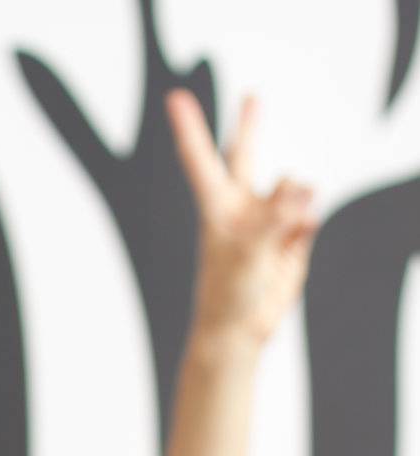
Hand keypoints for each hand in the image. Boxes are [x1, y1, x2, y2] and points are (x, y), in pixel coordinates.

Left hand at [165, 89, 318, 347]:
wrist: (241, 329)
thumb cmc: (230, 292)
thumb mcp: (249, 250)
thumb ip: (277, 215)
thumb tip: (305, 188)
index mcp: (217, 206)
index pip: (201, 158)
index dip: (190, 127)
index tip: (175, 98)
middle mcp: (242, 207)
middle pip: (246, 155)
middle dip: (250, 126)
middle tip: (251, 96)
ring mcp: (268, 220)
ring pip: (293, 187)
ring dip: (296, 203)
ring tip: (285, 231)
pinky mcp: (291, 236)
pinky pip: (309, 214)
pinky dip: (307, 224)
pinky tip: (295, 243)